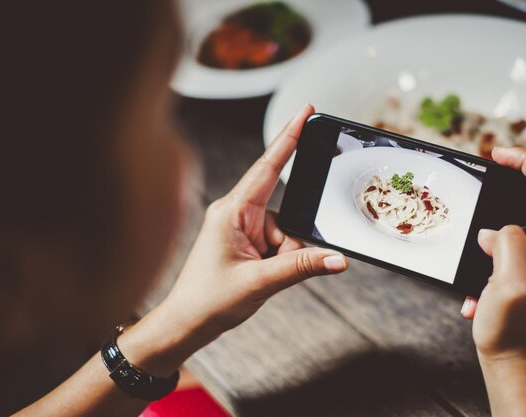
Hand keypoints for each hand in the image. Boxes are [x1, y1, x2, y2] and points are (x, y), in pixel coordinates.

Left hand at [119, 104, 347, 375]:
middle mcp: (237, 213)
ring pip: (286, 233)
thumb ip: (302, 267)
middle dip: (289, 242)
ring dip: (285, 257)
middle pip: (285, 213)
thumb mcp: (260, 282)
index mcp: (232, 210)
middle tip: (273, 267)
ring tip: (261, 279)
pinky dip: (281, 262)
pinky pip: (279, 245)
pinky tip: (263, 278)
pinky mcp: (246, 243)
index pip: (268, 167)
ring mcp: (241, 228)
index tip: (305, 111)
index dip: (289, 137)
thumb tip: (338, 259)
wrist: (187, 323)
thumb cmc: (209, 300)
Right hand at [461, 147, 525, 363]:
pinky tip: (481, 285)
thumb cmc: (514, 335)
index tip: (498, 154)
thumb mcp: (507, 287)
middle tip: (485, 176)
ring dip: (496, 229)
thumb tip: (498, 231)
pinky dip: (494, 254)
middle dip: (513, 182)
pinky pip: (517, 244)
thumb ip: (508, 244)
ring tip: (477, 256)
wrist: (517, 368)